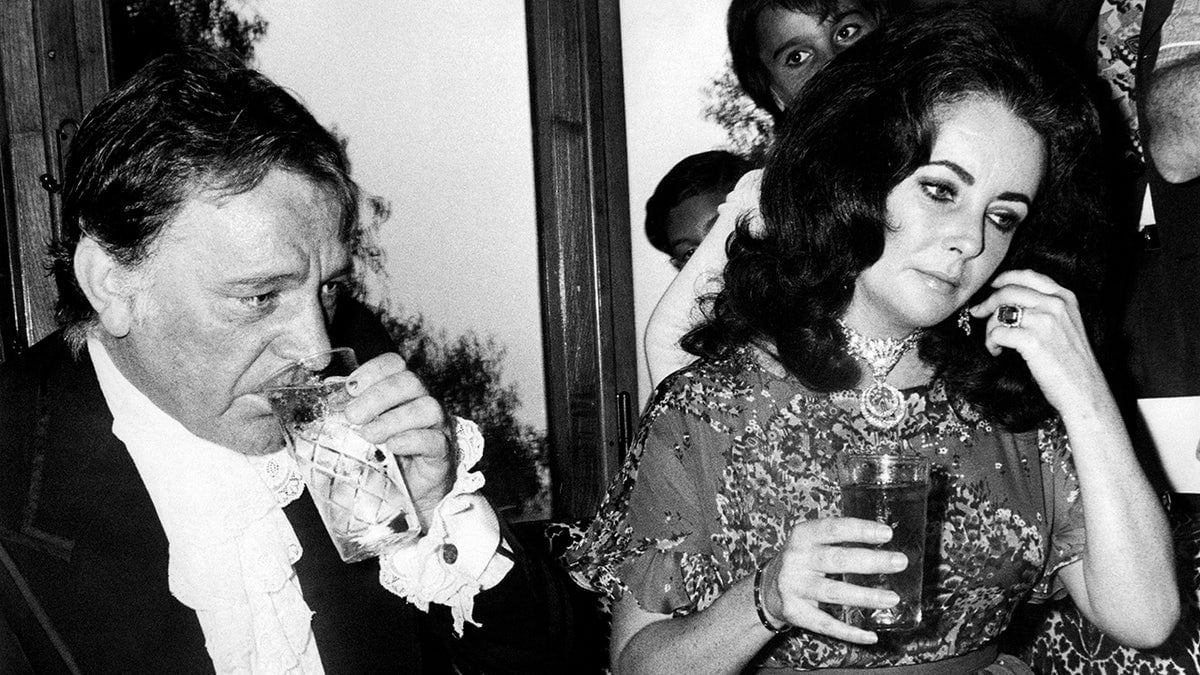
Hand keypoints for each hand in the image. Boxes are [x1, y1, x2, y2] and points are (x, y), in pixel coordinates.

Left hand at [342, 353, 453, 524]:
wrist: (406, 495)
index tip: (349, 388)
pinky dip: (412, 440)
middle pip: (409, 382)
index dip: (373, 370)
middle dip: (377, 396)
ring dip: (393, 419)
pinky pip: (434, 440)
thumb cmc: (383, 457)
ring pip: (427, 408)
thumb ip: (349, 407)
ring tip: (369, 435)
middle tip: (352, 416)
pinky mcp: (442, 453)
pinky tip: (392, 447)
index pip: (395, 364)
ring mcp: (437, 427)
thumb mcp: (362, 429)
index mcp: (402, 391)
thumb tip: (329, 390)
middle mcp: (422, 402)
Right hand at [763, 517, 907, 643]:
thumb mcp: (811, 541)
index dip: (860, 530)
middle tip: (899, 562)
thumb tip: (884, 539)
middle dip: (872, 562)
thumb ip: (838, 538)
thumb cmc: (802, 560)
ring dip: (866, 596)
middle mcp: (796, 559)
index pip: (833, 529)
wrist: (767, 587)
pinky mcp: (795, 612)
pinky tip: (870, 635)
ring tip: (892, 599)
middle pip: (838, 560)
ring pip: (835, 592)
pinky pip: (826, 624)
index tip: (887, 533)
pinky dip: (849, 632)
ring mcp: (794, 587)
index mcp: (802, 536)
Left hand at [967, 269, 1106, 412]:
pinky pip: (997, 333)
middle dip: (988, 302)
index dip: (1004, 278)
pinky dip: (991, 343)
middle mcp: (1056, 305)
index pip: (1028, 275)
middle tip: (978, 312)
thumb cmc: (1073, 362)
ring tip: (994, 342)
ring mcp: (1044, 321)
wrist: (1084, 390)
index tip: (991, 286)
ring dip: (989, 328)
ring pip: (1000, 313)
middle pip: (1008, 291)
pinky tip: (997, 351)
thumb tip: (1011, 301)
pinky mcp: (1032, 341)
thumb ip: (1046, 307)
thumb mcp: (1067, 324)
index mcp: (1065, 297)